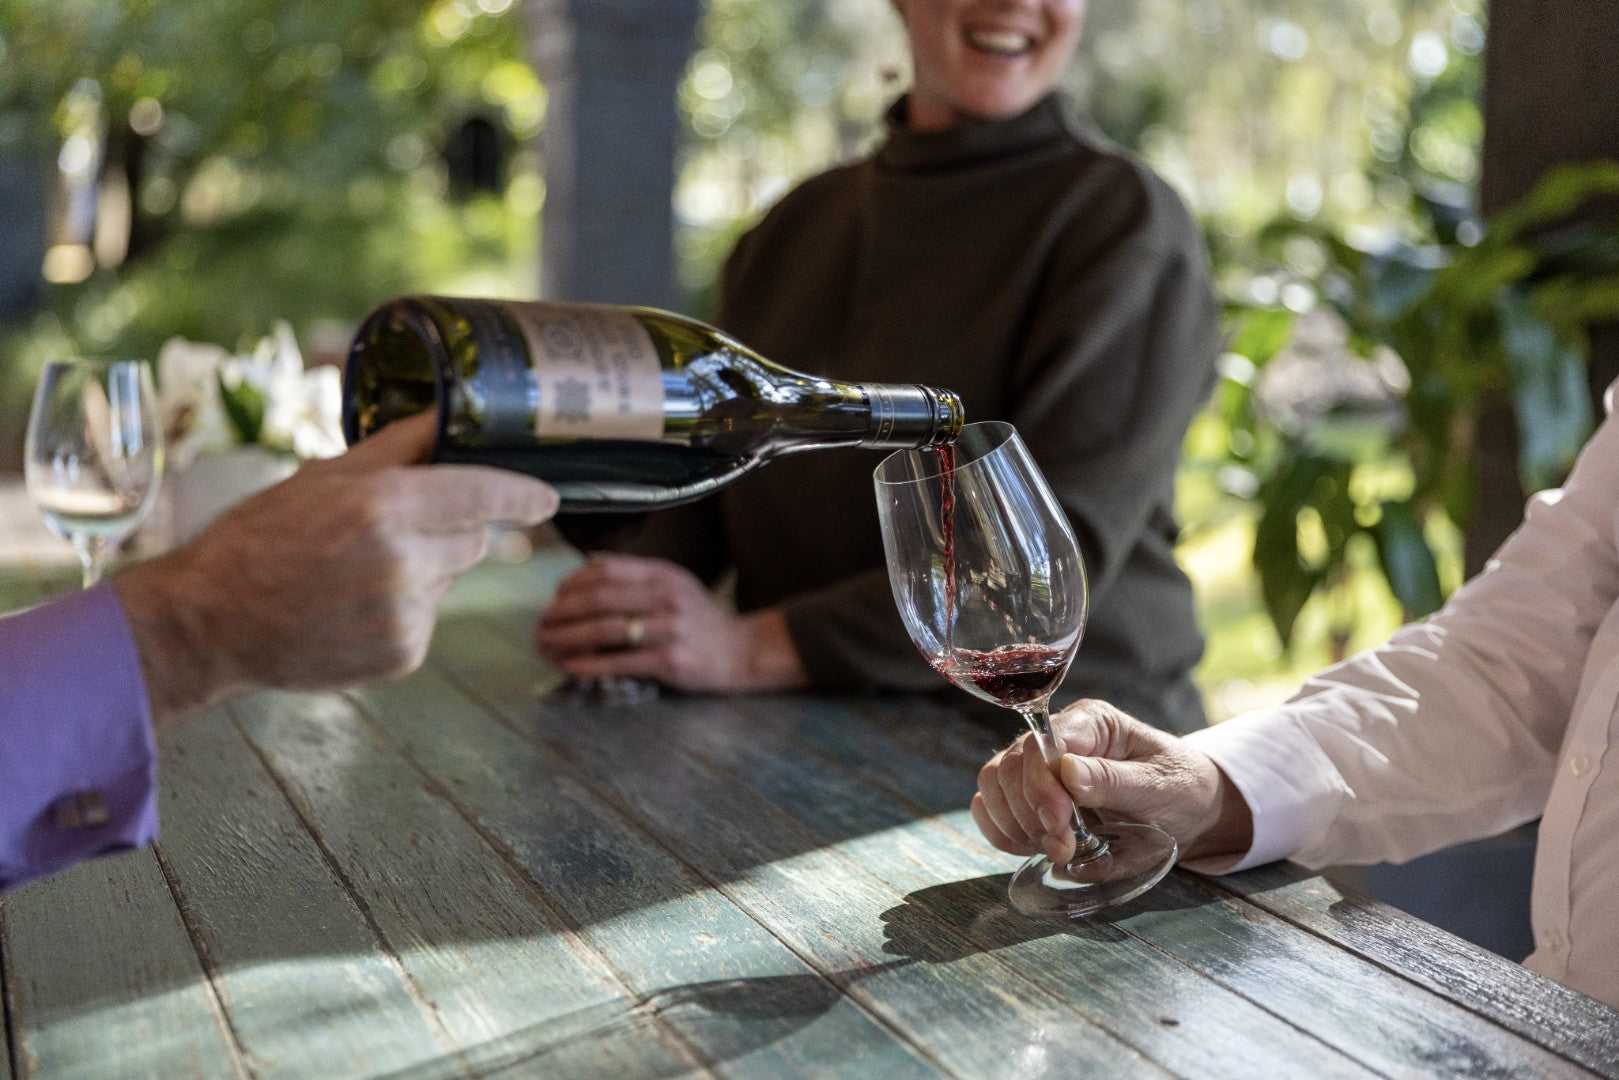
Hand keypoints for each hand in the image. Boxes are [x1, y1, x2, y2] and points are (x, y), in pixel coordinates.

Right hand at [115, 413, 558, 723]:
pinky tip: (353, 607)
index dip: (521, 495)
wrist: (210, 622)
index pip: (483, 493)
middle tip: (387, 532)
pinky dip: (405, 610)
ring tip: (357, 572)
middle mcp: (404, 561)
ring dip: (425, 570)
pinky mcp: (404, 653)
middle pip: (475, 539)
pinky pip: (429, 617)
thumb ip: (398, 448)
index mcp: (385, 506)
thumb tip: (449, 414)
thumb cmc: (261, 539)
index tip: (548, 498)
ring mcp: (407, 614)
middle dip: (448, 530)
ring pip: (451, 578)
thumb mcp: (325, 476)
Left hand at [536, 554, 806, 693]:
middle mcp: (666, 597)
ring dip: (568, 639)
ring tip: (546, 646)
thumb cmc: (700, 619)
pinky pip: (621, 661)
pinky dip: (590, 665)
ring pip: (606, 630)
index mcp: (663, 574)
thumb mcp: (675, 585)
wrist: (741, 651)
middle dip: (562, 613)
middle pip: (600, 599)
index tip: (553, 597)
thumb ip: (636, 575)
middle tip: (540, 625)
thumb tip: (587, 567)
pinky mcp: (671, 660)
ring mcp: (670, 629)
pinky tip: (570, 667)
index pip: (607, 570)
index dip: (572, 582)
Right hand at [971, 699, 1251, 865]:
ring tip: (1056, 847)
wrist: (1189, 809)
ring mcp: (1036, 765)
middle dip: (1031, 813)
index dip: (1042, 787)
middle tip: (1064, 847)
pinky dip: (1002, 832)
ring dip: (1015, 824)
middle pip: (1010, 766)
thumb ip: (1113, 779)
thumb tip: (1067, 771)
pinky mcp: (1027, 794)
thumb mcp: (1159, 785)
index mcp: (1090, 722)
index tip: (1061, 827)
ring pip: (992, 784)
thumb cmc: (1179, 788)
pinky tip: (1033, 845)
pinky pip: (989, 806)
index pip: (1041, 744)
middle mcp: (1056, 736)